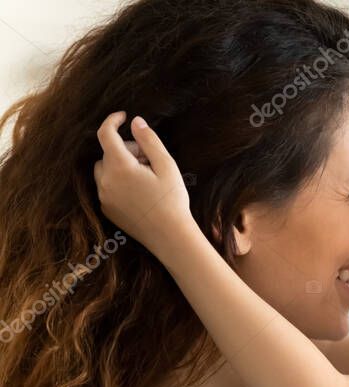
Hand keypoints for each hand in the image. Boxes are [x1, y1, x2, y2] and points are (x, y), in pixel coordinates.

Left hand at [93, 112, 195, 254]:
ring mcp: (104, 196)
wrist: (169, 236)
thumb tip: (135, 122)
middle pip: (108, 153)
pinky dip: (118, 182)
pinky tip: (140, 192)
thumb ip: (149, 141)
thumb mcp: (167, 166)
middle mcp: (106, 181)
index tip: (123, 117)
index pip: (105, 134)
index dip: (112, 121)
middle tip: (150, 160)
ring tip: (145, 177)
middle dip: (126, 150)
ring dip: (120, 166)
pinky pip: (107, 187)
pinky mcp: (107, 209)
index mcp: (120, 167)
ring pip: (105, 170)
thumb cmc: (172, 201)